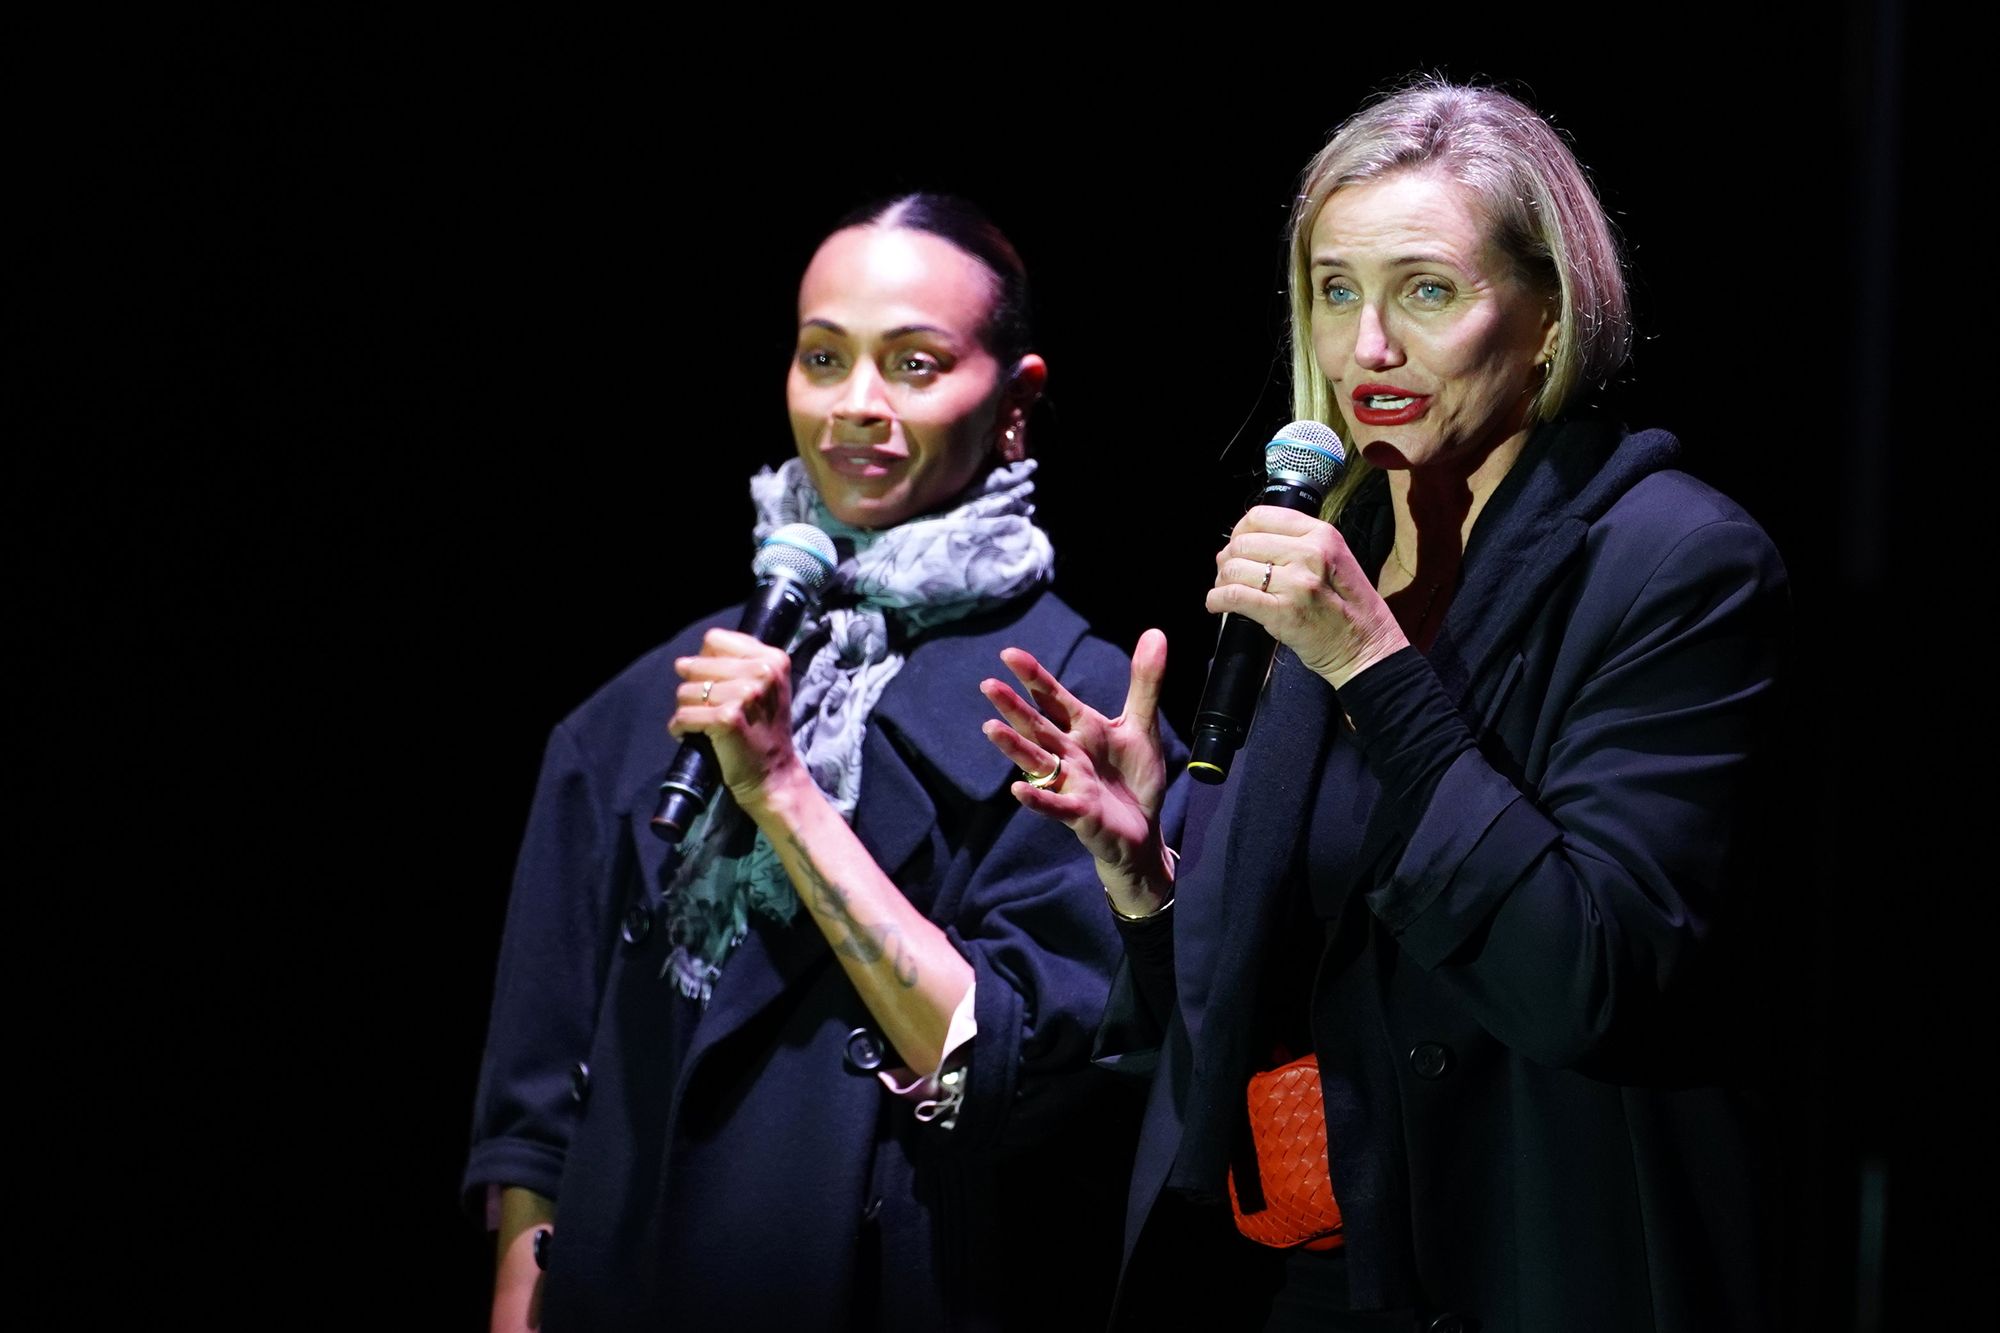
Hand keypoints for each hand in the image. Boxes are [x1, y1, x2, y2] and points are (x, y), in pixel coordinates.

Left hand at [669, 628, 808, 814]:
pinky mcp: (727, 719)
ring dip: (688, 710)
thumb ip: (735, 662)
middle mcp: (763, 672)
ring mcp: (746, 695)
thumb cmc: (763, 729)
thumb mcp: (764, 686)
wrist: (774, 775)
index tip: (717, 683)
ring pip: (685, 692)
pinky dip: (680, 728)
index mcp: (773, 658)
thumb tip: (684, 661)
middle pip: (696, 665)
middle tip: (711, 709)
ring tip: (707, 724)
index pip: (714, 640)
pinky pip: (683, 716)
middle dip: (694, 688)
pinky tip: (695, 735)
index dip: (706, 661)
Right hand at [980, 630, 1174, 905]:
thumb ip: (1145, 682)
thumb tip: (1155, 632)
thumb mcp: (1142, 725)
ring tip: (990, 728)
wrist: (1143, 829)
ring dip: (1014, 746)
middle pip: (1037, 726)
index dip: (1034, 677)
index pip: (1054, 699)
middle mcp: (1069, 753)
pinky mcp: (1079, 812)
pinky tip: (1018, 789)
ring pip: (1037, 761)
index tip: (1010, 654)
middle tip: (988, 684)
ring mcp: (1070, 782)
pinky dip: (1038, 797)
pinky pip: (1055, 804)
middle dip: (1014, 707)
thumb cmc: (1133, 778)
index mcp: (1082, 729)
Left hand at [1207, 506, 1407, 689]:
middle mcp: (1309, 553)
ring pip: (1233, 569)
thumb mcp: (1335, 560)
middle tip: (1230, 575)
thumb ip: (1299, 544)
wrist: (1367, 648)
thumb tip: (1247, 538)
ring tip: (1226, 591)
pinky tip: (1217, 605)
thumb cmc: (1350, 608)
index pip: (1261, 516)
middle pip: (1242, 543)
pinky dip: (1217, 600)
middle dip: (1228, 559)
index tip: (1239, 547)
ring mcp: (1296, 583)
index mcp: (1322, 535)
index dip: (1240, 531)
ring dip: (1221, 581)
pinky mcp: (1282, 612)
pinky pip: (1232, 596)